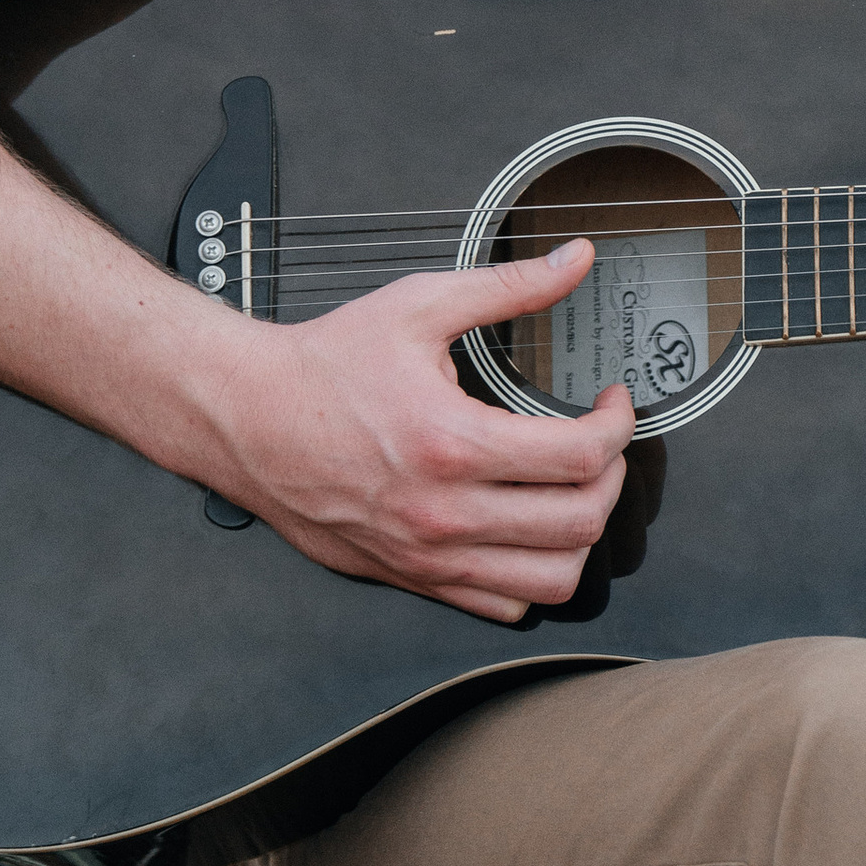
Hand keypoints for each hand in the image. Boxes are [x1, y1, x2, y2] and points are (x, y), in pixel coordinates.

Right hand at [206, 236, 637, 621]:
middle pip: (579, 523)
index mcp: (452, 443)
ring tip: (575, 492)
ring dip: (582, 536)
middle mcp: (443, 512)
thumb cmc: (323, 366)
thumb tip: (574, 261)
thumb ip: (508, 287)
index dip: (619, 426)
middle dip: (612, 479)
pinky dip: (531, 576)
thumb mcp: (419, 306)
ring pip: (550, 581)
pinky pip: (500, 605)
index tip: (613, 404)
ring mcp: (427, 554)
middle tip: (603, 446)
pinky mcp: (411, 575)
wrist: (246, 418)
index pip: (580, 457)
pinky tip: (527, 531)